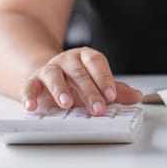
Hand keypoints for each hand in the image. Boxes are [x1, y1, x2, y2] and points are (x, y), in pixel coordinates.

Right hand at [21, 47, 142, 114]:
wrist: (50, 77)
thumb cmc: (78, 81)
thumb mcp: (99, 85)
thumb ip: (117, 91)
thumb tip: (137, 96)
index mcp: (87, 58)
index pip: (97, 64)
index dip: (105, 78)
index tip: (112, 95)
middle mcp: (68, 60)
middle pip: (80, 74)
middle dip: (90, 92)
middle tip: (98, 108)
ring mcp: (50, 69)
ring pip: (54, 76)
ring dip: (60, 90)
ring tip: (67, 104)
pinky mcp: (33, 81)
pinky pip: (30, 86)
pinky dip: (30, 95)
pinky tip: (32, 106)